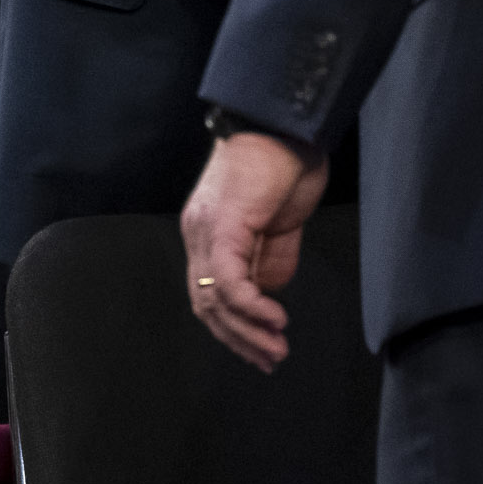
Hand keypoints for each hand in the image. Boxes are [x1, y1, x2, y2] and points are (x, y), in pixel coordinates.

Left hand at [180, 128, 330, 371]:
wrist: (284, 122)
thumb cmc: (285, 163)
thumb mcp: (281, 223)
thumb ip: (271, 258)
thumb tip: (269, 292)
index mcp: (208, 234)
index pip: (209, 294)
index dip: (233, 328)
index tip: (261, 350)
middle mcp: (198, 235)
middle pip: (206, 304)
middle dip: (239, 340)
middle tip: (269, 361)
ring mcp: (206, 231)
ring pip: (214, 299)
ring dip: (248, 332)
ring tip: (277, 349)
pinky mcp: (224, 226)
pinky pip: (230, 280)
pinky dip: (252, 306)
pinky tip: (275, 320)